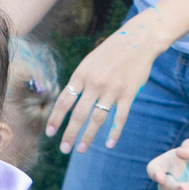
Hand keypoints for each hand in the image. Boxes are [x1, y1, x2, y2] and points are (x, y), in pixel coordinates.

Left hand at [46, 5, 165, 154]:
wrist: (138, 40)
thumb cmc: (111, 52)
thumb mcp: (89, 62)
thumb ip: (80, 81)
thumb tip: (69, 103)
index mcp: (81, 74)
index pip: (64, 101)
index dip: (55, 119)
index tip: (50, 133)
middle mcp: (95, 83)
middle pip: (78, 114)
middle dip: (69, 134)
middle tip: (64, 149)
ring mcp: (112, 89)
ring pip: (97, 119)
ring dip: (88, 137)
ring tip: (81, 149)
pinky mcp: (128, 94)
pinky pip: (119, 118)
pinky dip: (114, 133)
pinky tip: (109, 144)